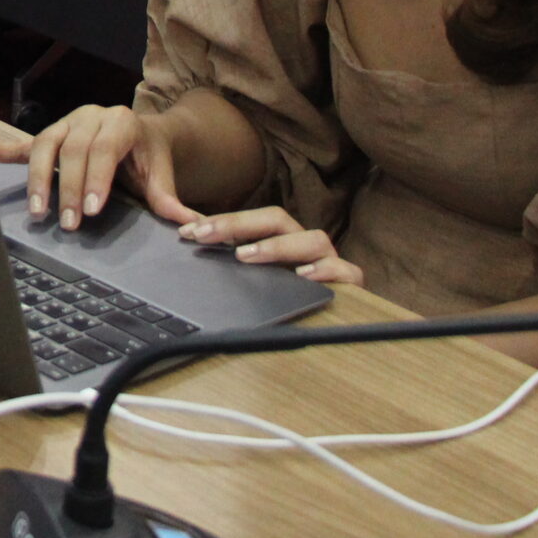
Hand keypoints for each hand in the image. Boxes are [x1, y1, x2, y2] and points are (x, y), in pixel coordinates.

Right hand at [0, 104, 202, 232]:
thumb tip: (191, 225)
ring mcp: (67, 123)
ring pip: (45, 144)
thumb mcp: (161, 174)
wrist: (141, 132)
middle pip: (73, 149)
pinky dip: (4, 150)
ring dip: (37, 178)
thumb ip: (170, 200)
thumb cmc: (148, 155)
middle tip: (68, 222)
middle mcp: (91, 116)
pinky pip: (25, 143)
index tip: (91, 209)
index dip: (96, 178)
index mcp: (121, 122)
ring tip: (38, 211)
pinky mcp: (51, 134)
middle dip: (68, 187)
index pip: (104, 148)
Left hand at [179, 207, 363, 285]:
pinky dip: (326, 271)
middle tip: (206, 235)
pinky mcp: (348, 281)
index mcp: (280, 237)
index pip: (251, 219)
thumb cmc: (285, 291)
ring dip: (278, 246)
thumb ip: (225, 256)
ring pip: (313, 239)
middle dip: (238, 224)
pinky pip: (346, 271)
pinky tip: (304, 277)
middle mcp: (303, 243)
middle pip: (277, 219)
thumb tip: (189, 238)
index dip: (221, 222)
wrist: (337, 317)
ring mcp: (328, 260)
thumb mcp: (251, 272)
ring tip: (247, 255)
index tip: (189, 232)